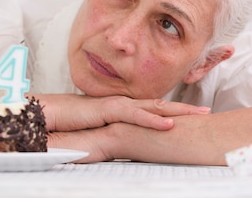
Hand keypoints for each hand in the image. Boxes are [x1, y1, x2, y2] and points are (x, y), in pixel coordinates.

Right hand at [29, 94, 209, 131]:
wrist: (43, 113)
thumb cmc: (64, 123)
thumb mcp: (93, 132)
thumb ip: (109, 137)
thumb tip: (118, 147)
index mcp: (120, 109)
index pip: (151, 109)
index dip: (173, 112)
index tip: (193, 116)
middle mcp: (121, 104)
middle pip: (158, 105)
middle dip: (184, 109)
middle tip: (208, 113)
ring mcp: (115, 105)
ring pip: (152, 107)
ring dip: (177, 111)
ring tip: (200, 115)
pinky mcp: (106, 110)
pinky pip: (133, 114)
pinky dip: (152, 119)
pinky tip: (169, 125)